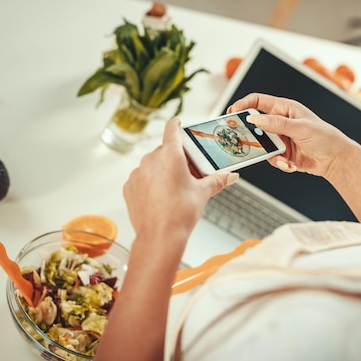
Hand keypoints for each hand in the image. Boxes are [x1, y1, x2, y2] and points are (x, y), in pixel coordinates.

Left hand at [123, 118, 237, 256]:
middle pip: (165, 150)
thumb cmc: (181, 213)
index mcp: (170, 155)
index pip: (172, 129)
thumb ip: (217, 180)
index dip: (177, 125)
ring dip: (163, 171)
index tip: (179, 124)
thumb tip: (231, 176)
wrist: (160, 236)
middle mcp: (151, 160)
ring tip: (174, 189)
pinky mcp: (129, 187)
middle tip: (188, 172)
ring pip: (152, 165)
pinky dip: (150, 183)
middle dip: (176, 158)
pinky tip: (161, 197)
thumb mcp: (203, 193)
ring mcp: (137, 173)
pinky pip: (142, 178)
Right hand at [228, 93, 352, 177]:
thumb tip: (254, 118)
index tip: (232, 113)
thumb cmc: (324, 137)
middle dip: (251, 135)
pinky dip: (279, 163)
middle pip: (255, 125)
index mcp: (285, 109)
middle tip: (244, 141)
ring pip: (262, 145)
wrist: (336, 159)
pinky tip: (290, 165)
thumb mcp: (299, 127)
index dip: (244, 105)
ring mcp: (281, 138)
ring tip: (283, 159)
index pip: (258, 101)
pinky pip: (272, 158)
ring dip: (270, 153)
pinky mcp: (283, 154)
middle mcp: (280, 122)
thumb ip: (276, 123)